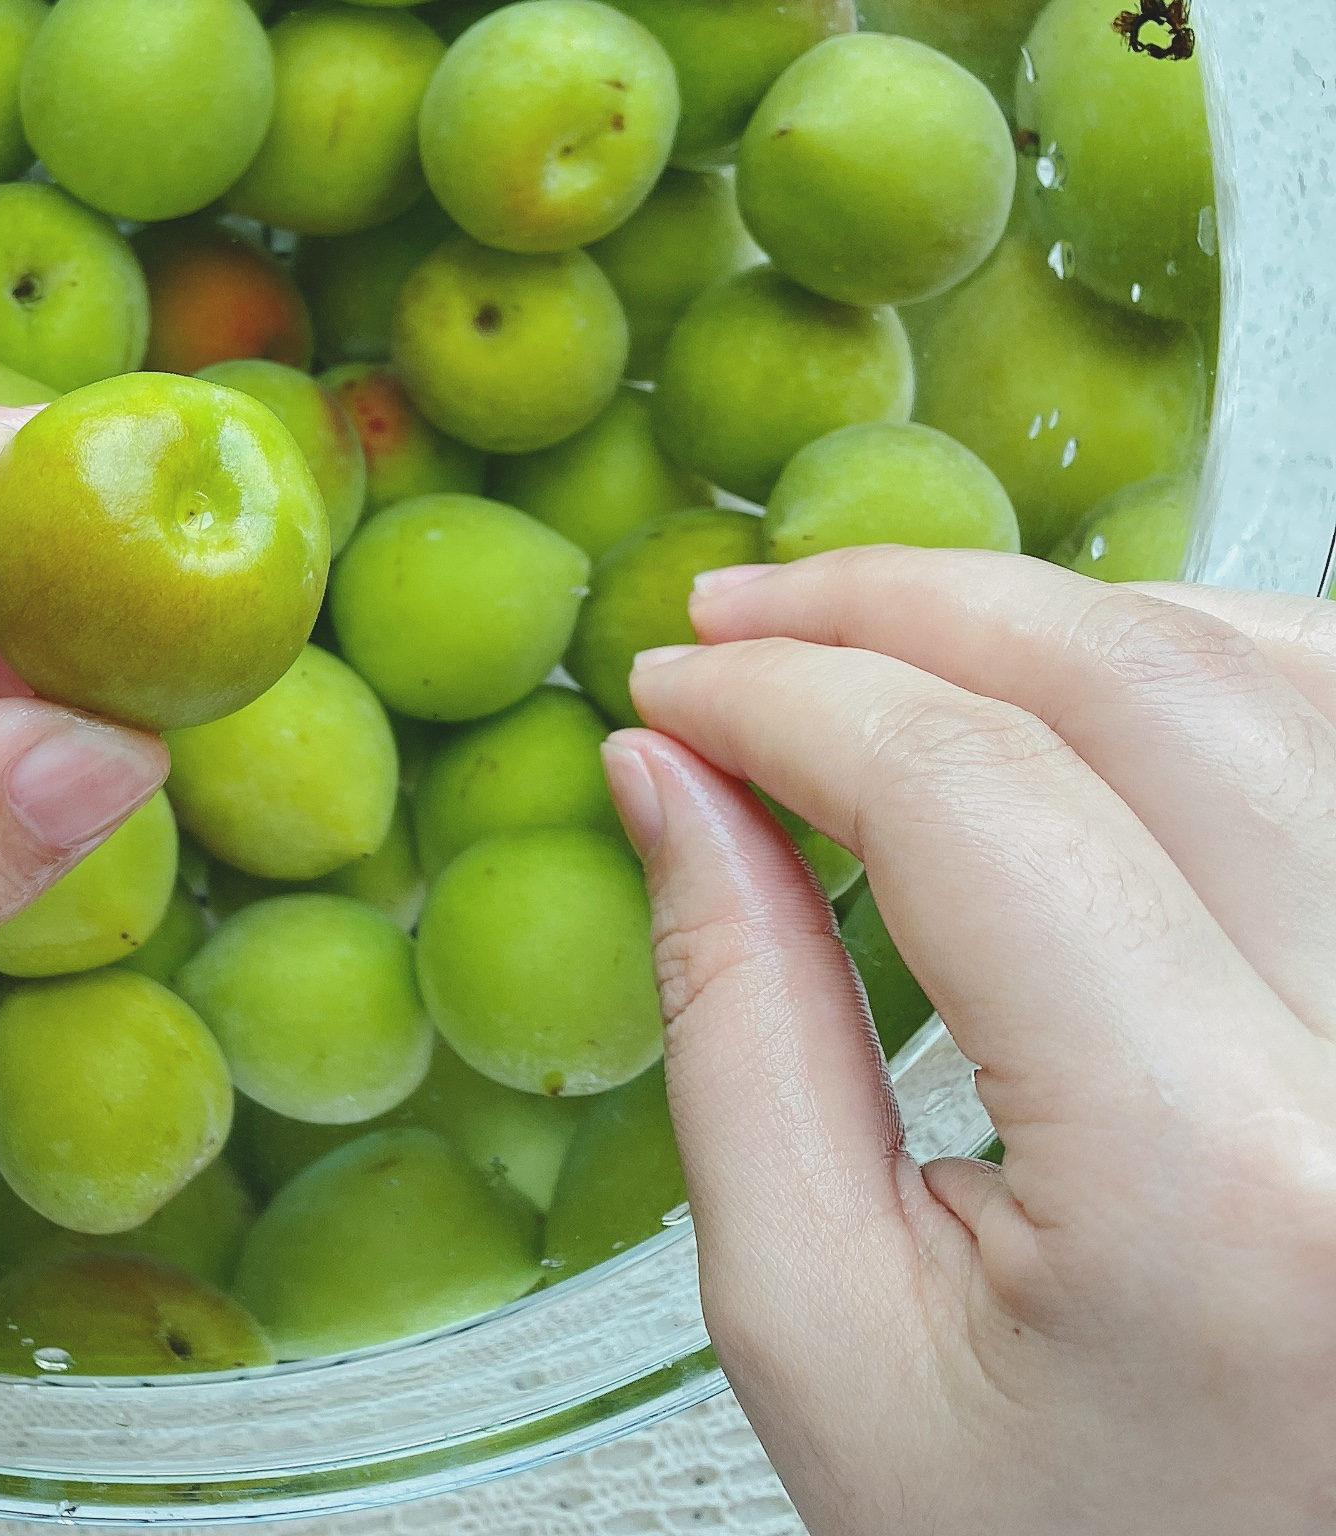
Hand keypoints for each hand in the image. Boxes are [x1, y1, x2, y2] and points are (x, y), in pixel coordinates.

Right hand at [607, 549, 1335, 1535]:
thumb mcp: (826, 1337)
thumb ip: (737, 1028)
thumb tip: (669, 770)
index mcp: (1220, 1188)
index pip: (976, 801)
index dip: (791, 696)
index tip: (674, 686)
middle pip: (1153, 688)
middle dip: (911, 606)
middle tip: (755, 615)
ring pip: (1305, 676)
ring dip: (1083, 618)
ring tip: (916, 651)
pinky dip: (1241, 675)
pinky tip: (1115, 703)